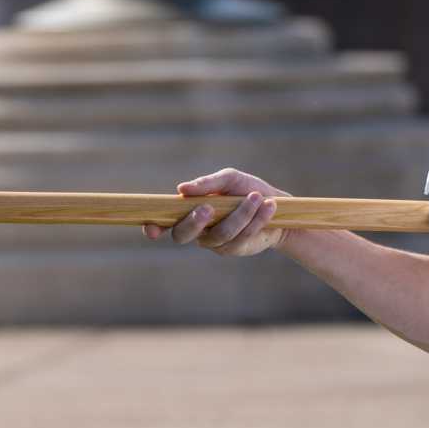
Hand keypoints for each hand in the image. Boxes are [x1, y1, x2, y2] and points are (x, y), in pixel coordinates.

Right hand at [142, 167, 289, 256]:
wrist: (276, 205)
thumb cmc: (245, 190)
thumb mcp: (229, 179)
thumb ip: (207, 183)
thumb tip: (182, 189)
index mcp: (188, 211)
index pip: (163, 222)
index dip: (154, 227)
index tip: (152, 229)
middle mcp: (197, 229)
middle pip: (182, 235)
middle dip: (193, 223)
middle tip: (208, 208)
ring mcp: (214, 242)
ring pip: (220, 234)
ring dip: (241, 213)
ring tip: (257, 196)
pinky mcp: (234, 248)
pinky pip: (241, 236)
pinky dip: (256, 218)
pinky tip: (268, 206)